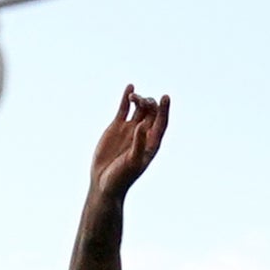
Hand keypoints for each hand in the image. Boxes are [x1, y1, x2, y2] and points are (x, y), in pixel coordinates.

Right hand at [88, 85, 169, 201]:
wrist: (103, 182)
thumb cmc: (122, 177)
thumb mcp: (132, 161)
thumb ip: (138, 143)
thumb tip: (144, 124)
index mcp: (151, 143)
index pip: (162, 122)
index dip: (164, 110)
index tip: (165, 97)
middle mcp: (143, 134)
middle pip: (152, 113)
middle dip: (149, 104)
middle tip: (142, 102)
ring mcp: (130, 129)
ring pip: (139, 109)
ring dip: (139, 100)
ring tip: (134, 97)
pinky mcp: (116, 127)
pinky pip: (124, 109)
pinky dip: (126, 99)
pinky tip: (130, 87)